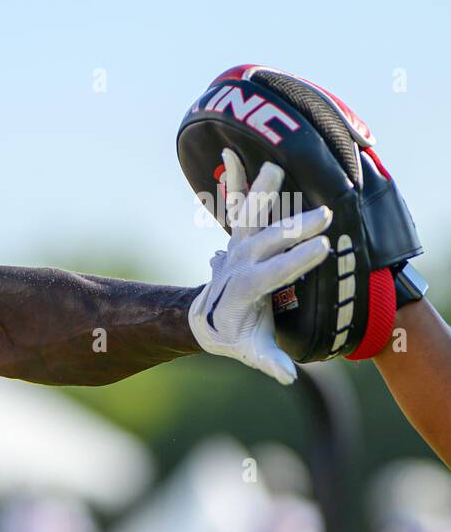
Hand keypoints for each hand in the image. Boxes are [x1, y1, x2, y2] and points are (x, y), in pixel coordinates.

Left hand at [189, 149, 332, 384]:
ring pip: (248, 215)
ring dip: (261, 191)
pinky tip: (230, 153)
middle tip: (324, 215)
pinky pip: (233, 204)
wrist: (206, 321)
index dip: (296, 262)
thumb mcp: (252, 352)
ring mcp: (237, 246)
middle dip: (295, 228)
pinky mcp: (238, 235)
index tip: (323, 249)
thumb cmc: (236, 337)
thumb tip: (287, 378)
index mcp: (245, 290)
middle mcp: (239, 263)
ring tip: (273, 165)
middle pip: (268, 242)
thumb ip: (269, 363)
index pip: (272, 274)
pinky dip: (232, 179)